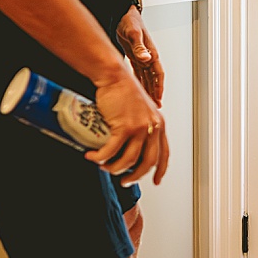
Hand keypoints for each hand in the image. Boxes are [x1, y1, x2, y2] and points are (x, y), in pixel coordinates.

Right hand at [87, 64, 168, 184]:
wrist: (114, 76)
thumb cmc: (124, 91)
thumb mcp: (142, 110)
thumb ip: (142, 126)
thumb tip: (133, 146)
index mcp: (159, 124)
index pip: (164, 153)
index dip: (161, 170)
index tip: (156, 180)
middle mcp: (153, 127)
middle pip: (148, 162)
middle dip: (135, 176)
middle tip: (124, 181)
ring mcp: (140, 127)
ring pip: (129, 160)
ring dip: (115, 168)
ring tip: (104, 167)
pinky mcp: (124, 126)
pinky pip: (112, 151)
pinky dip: (101, 157)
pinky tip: (93, 157)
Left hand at [115, 6, 164, 103]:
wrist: (122, 13)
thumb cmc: (130, 20)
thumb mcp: (134, 33)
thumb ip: (139, 47)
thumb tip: (146, 58)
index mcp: (151, 52)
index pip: (158, 74)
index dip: (159, 87)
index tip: (158, 98)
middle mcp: (148, 56)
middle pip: (154, 79)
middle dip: (154, 93)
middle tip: (155, 106)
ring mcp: (142, 57)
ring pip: (147, 78)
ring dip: (148, 89)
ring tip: (148, 102)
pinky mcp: (135, 56)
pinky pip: (139, 73)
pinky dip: (139, 82)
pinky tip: (137, 89)